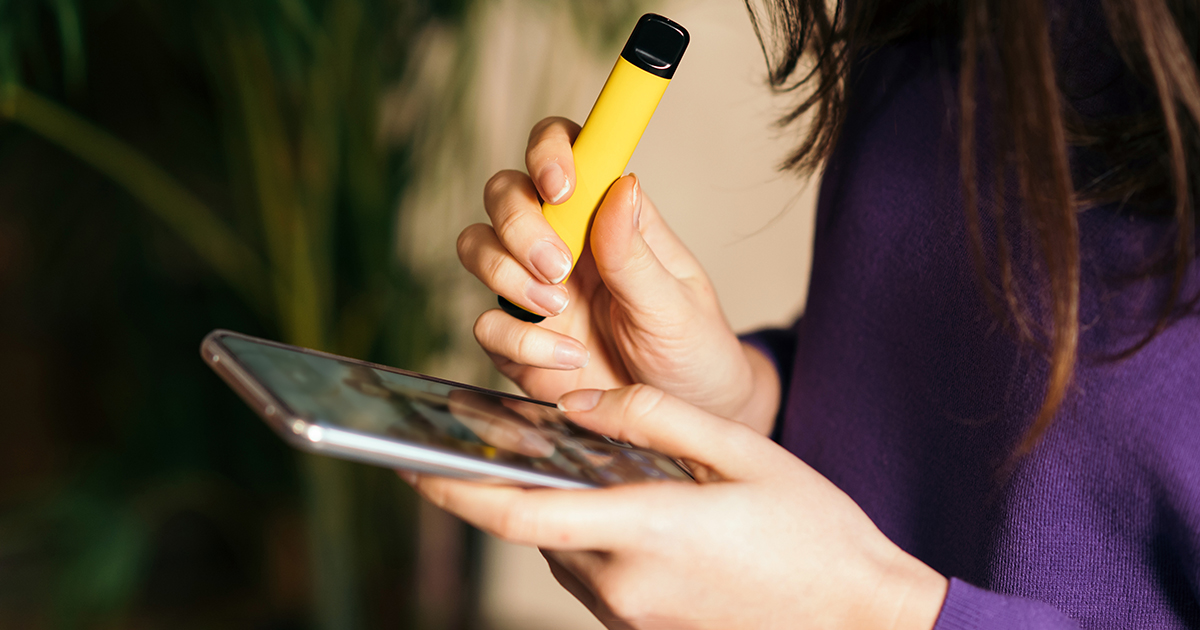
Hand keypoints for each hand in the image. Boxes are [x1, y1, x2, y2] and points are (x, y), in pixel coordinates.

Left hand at [407, 385, 947, 629]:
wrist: (861, 618)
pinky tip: (624, 506)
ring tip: (584, 466)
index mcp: (645, 531)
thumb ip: (651, 417)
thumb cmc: (812, 531)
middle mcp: (625, 585)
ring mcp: (633, 617)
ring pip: (563, 552)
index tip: (408, 464)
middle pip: (536, 529)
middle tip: (516, 436)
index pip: (519, 515)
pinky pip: (594, 576)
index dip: (454, 490)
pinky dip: (589, 537)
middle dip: (517, 485)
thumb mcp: (740, 451)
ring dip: (558, 511)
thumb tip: (578, 405)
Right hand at [457, 117, 779, 432]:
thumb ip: (637, 254)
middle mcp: (564, 243)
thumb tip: (621, 186)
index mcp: (608, 217)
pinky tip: (569, 359)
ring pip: (477, 246)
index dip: (549, 151)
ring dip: (506, 273)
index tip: (560, 185)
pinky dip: (519, 341)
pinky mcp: (518, 342)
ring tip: (557, 308)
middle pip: (505, 193)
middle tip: (558, 267)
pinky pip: (486, 325)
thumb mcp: (677, 306)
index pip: (567, 150)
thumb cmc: (692, 351)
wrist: (685, 421)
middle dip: (519, 223)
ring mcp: (534, 291)